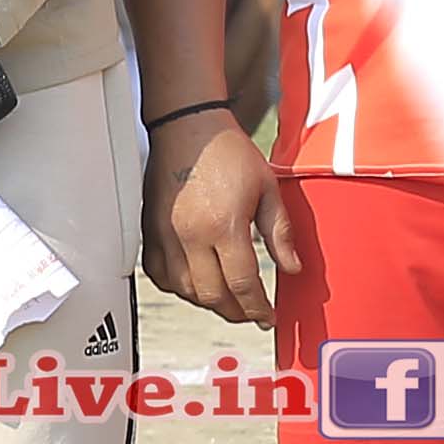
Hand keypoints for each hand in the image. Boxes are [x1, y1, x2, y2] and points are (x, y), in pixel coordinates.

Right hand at [142, 104, 292, 328]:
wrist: (187, 126)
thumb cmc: (227, 151)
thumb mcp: (267, 188)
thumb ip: (280, 233)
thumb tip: (293, 268)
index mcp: (223, 225)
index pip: (242, 284)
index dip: (258, 308)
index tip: (267, 317)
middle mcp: (190, 235)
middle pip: (212, 295)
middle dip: (236, 312)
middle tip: (251, 313)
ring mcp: (165, 236)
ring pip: (185, 291)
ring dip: (208, 302)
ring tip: (228, 301)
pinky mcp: (150, 232)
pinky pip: (159, 276)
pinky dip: (178, 288)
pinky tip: (195, 284)